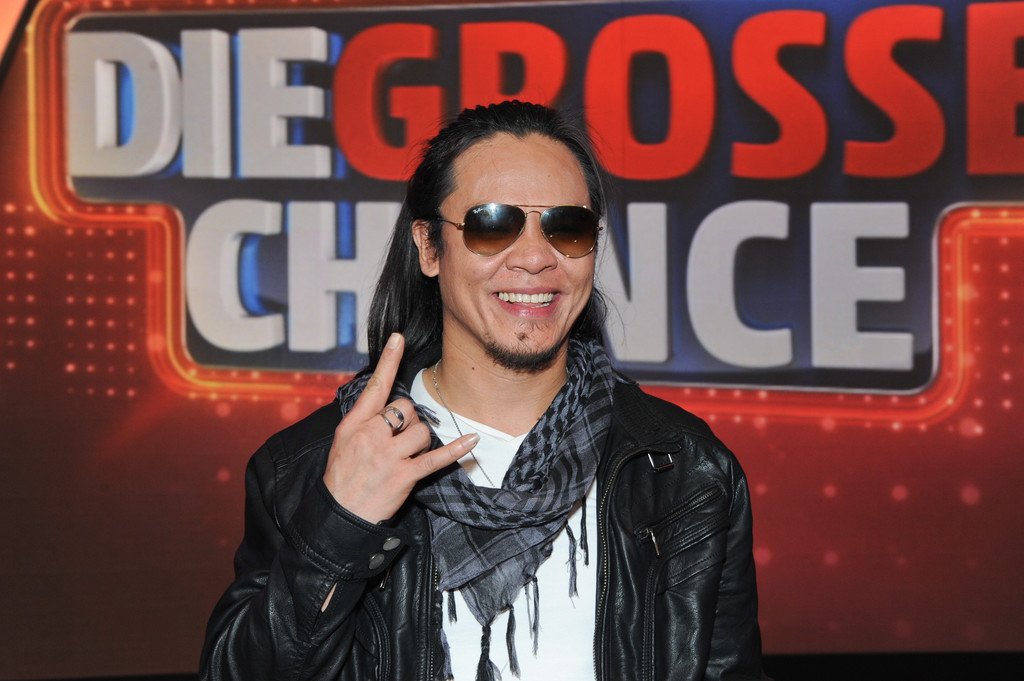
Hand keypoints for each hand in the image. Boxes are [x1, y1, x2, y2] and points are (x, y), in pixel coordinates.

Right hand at [322, 333, 478, 522]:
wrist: (339, 514)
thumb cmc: (343, 476)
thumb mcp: (343, 441)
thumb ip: (364, 420)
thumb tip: (389, 406)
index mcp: (355, 424)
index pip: (375, 387)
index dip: (388, 360)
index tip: (399, 338)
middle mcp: (371, 435)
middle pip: (406, 408)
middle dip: (409, 420)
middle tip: (399, 440)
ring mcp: (389, 455)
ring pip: (422, 431)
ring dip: (421, 441)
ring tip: (406, 456)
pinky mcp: (405, 475)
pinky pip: (436, 458)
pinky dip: (456, 450)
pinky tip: (472, 441)